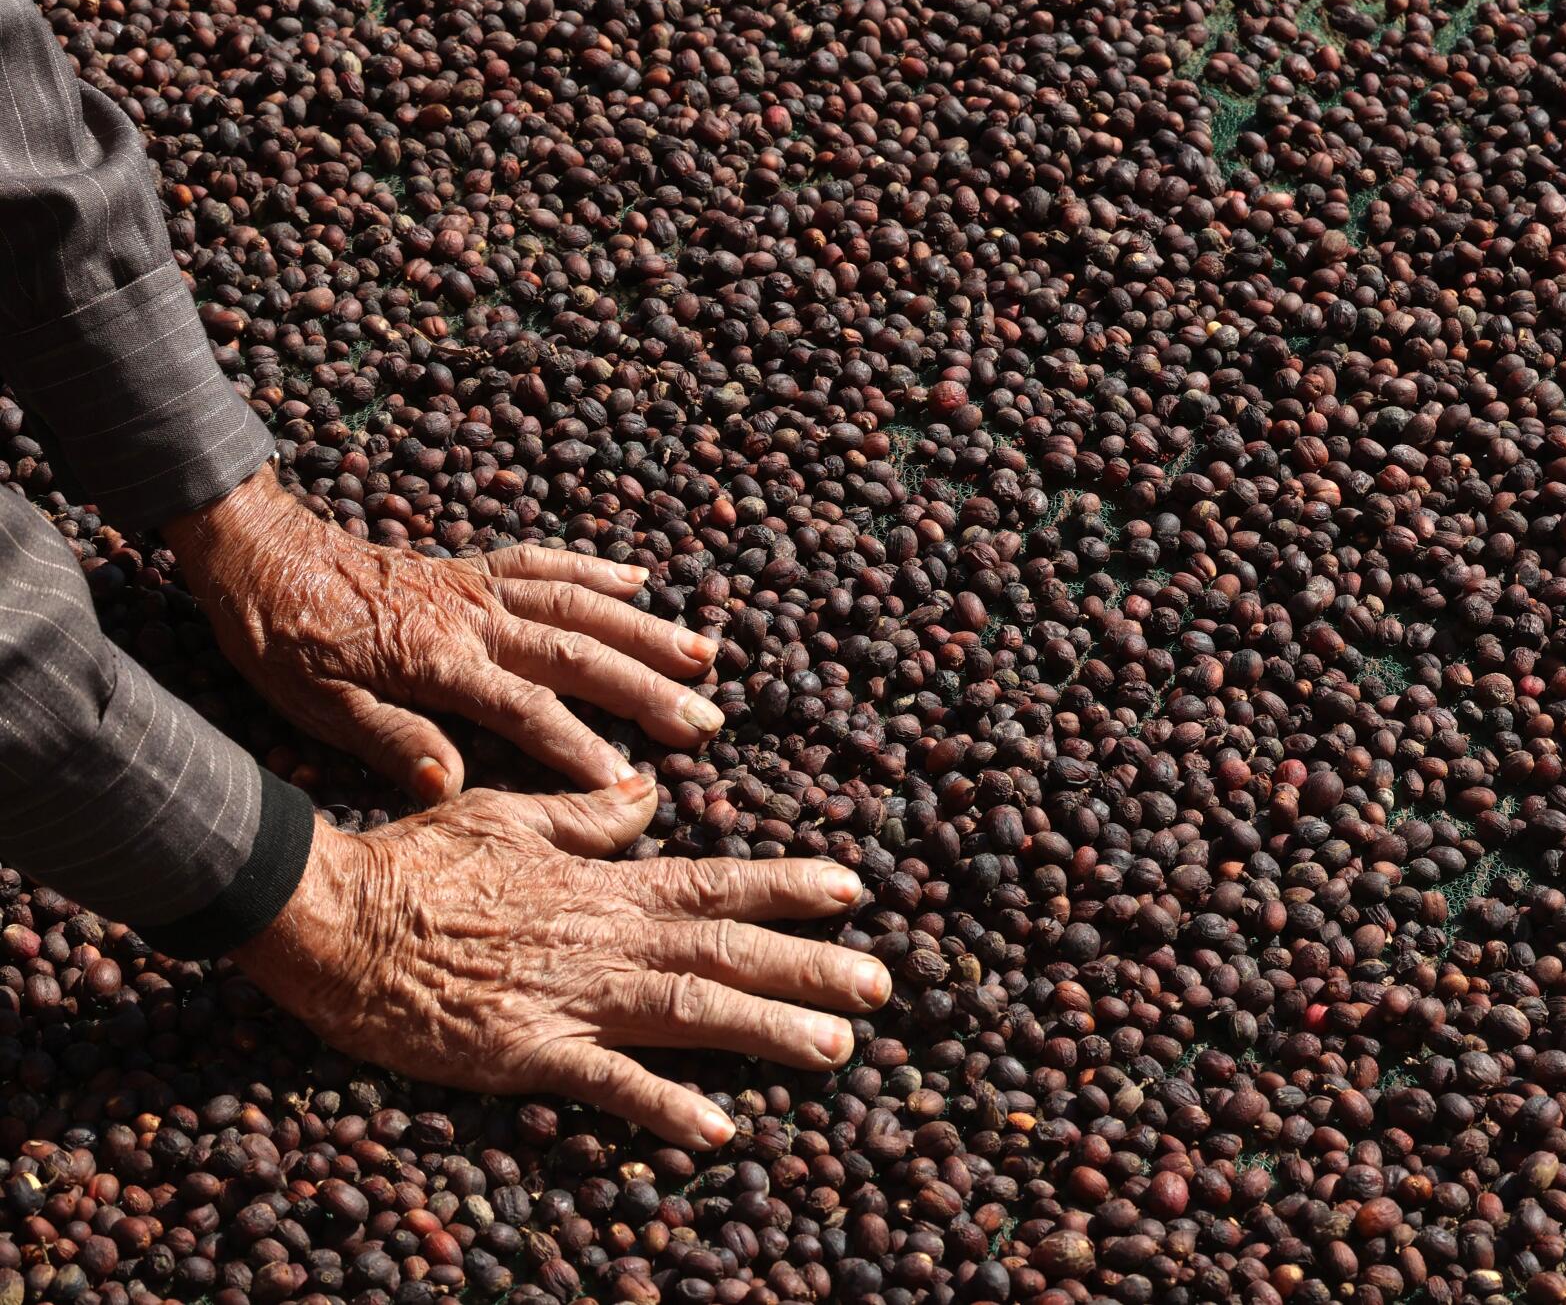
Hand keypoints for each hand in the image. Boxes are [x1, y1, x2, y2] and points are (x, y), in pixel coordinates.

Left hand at [164, 465, 721, 800]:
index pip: (528, 712)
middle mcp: (473, 619)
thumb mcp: (317, 708)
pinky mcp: (472, 565)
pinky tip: (641, 579)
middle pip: (577, 655)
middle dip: (648, 690)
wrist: (257, 552)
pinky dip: (595, 568)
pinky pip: (545, 560)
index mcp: (437, 662)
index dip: (583, 750)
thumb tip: (453, 782)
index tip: (634, 784)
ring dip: (645, 631)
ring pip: (579, 605)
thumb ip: (392, 741)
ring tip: (703, 655)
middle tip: (706, 722)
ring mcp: (478, 586)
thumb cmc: (283, 641)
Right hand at [234, 776, 889, 1147]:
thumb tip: (648, 795)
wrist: (328, 913)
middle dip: (809, 967)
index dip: (786, 886)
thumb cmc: (411, 861)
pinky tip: (715, 1128)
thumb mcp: (507, 815)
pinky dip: (662, 1103)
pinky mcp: (522, 1050)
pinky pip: (606, 1081)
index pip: (713, 880)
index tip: (852, 889)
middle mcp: (601, 938)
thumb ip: (586, 816)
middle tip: (880, 984)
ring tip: (837, 1050)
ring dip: (767, 1030)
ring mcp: (567, 996)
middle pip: (724, 948)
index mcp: (600, 884)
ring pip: (688, 1009)